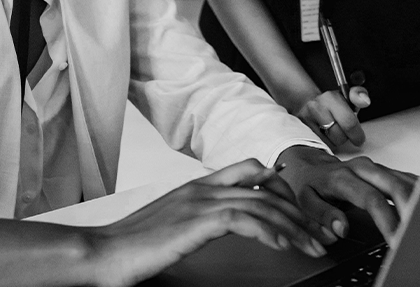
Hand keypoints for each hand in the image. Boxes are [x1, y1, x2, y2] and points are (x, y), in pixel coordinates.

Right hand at [89, 159, 326, 286]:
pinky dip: (268, 230)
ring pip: (260, 201)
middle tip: (315, 232)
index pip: (249, 168)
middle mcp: (202, 187)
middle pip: (263, 185)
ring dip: (292, 224)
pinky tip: (282, 245)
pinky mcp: (196, 222)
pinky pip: (243, 219)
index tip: (297, 209)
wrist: (105, 251)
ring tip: (310, 244)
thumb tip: (221, 225)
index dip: (279, 184)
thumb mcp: (173, 222)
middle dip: (295, 209)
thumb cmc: (134, 243)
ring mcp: (199, 202)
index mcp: (197, 185)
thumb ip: (198, 217)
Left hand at [274, 145, 417, 243]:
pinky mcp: (384, 170)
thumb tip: (342, 228)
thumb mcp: (304, 199)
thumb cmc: (307, 183)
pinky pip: (407, 179)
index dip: (388, 221)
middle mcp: (362, 169)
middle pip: (395, 185)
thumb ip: (322, 215)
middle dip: (412, 210)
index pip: (371, 199)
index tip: (397, 241)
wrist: (308, 163)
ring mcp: (375, 168)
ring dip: (419, 201)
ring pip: (404, 180)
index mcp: (343, 177)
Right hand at [296, 86, 370, 147]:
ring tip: (331, 132)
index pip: (349, 122)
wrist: (306, 105)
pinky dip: (324, 144)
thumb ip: (358, 96)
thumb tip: (365, 100)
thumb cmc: (331, 105)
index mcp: (331, 97)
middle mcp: (316, 106)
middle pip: (340, 137)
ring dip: (334, 142)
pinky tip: (323, 135)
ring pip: (330, 144)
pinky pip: (320, 146)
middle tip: (345, 134)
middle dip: (345, 138)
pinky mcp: (300, 131)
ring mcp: (305, 119)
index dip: (357, 134)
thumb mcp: (347, 98)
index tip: (359, 138)